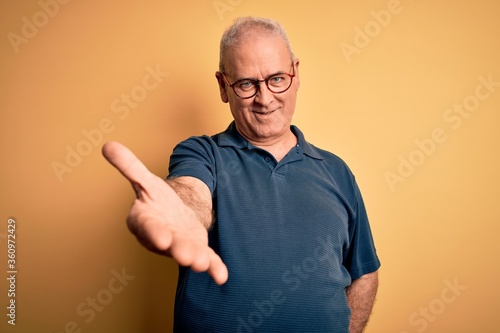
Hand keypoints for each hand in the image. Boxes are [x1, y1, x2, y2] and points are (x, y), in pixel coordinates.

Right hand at [102, 141, 227, 284]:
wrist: (174, 213)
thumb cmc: (156, 200)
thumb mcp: (144, 180)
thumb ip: (129, 166)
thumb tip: (108, 145)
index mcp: (144, 220)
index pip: (147, 227)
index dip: (154, 232)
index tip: (162, 239)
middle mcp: (161, 237)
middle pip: (169, 243)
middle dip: (177, 249)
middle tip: (187, 256)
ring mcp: (180, 245)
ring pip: (187, 253)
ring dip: (196, 259)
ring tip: (202, 264)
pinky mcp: (197, 250)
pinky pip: (206, 260)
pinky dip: (214, 268)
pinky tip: (221, 277)